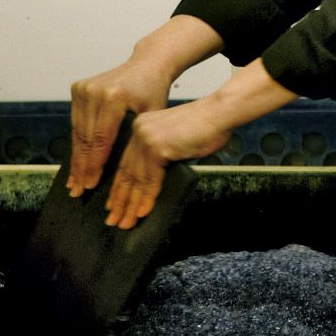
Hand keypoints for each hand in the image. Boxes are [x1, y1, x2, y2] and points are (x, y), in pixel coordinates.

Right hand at [68, 56, 172, 196]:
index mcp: (114, 97)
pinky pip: (76, 122)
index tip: (90, 186)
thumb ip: (136, 141)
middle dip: (82, 167)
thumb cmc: (154, 91)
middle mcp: (95, 91)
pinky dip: (77, 142)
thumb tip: (121, 175)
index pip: (101, 139)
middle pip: (86, 138)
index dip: (94, 165)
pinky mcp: (78, 88)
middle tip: (78, 191)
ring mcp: (84, 88)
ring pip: (77, 132)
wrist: (148, 64)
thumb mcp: (151, 116)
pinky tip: (75, 160)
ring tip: (74, 181)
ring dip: (76, 158)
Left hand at [104, 100, 231, 228]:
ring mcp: (147, 139)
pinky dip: (147, 198)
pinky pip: (150, 180)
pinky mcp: (157, 148)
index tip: (114, 204)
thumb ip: (162, 154)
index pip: (125, 163)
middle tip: (114, 219)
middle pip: (126, 173)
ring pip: (136, 179)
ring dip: (130, 205)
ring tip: (125, 222)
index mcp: (141, 126)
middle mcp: (139, 131)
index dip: (119, 187)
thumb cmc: (207, 125)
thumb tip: (152, 182)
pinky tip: (142, 212)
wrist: (221, 112)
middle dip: (120, 200)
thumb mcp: (176, 140)